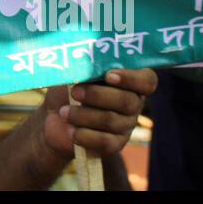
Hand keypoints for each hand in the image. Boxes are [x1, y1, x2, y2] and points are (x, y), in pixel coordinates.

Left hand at [40, 69, 155, 158]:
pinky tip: (71, 130)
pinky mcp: (115, 144)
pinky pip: (106, 143)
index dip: (131, 79)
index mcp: (129, 81)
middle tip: (74, 92)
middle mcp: (133, 103)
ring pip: (113, 121)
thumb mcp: (74, 72)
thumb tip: (81, 59)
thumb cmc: (68, 87)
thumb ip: (84, 64)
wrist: (55, 117)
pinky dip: (85, 136)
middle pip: (128, 102)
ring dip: (84, 115)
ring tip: (64, 112)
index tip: (108, 76)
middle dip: (97, 95)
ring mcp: (126, 125)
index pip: (147, 80)